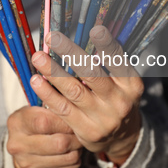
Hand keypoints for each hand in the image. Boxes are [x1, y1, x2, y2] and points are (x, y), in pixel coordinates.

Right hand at [6, 106, 83, 167]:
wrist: (21, 144)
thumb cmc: (33, 120)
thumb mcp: (35, 107)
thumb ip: (51, 103)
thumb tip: (74, 101)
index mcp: (16, 123)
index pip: (45, 122)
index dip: (65, 119)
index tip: (73, 115)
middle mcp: (18, 145)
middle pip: (59, 143)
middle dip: (75, 136)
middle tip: (80, 129)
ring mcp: (27, 163)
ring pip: (68, 157)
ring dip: (78, 147)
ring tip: (76, 138)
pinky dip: (75, 159)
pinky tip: (70, 150)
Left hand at [30, 26, 143, 165]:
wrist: (123, 138)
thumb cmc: (116, 99)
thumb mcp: (123, 82)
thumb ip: (107, 63)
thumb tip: (83, 34)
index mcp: (131, 84)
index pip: (119, 61)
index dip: (107, 45)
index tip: (95, 29)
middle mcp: (119, 101)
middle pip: (92, 73)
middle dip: (71, 53)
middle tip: (53, 38)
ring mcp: (103, 117)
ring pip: (74, 90)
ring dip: (53, 72)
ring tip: (38, 57)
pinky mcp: (86, 130)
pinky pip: (62, 109)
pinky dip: (48, 93)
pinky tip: (36, 80)